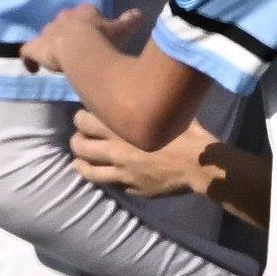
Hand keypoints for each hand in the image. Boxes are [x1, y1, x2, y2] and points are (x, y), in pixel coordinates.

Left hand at [21, 5, 145, 73]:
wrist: (77, 46)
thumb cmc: (100, 38)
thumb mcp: (118, 31)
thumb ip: (127, 22)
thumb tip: (139, 13)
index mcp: (84, 12)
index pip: (84, 14)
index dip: (86, 24)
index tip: (90, 35)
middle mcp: (63, 18)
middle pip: (63, 23)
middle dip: (66, 34)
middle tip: (73, 50)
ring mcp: (47, 32)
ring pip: (46, 36)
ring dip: (50, 46)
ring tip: (55, 60)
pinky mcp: (36, 48)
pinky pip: (28, 53)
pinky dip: (29, 61)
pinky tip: (32, 71)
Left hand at [71, 111, 216, 199]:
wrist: (200, 164)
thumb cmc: (187, 133)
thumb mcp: (164, 109)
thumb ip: (148, 104)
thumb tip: (145, 90)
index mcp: (122, 125)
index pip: (84, 120)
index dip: (81, 117)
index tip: (86, 115)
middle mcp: (115, 148)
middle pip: (79, 144)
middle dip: (77, 139)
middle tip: (80, 136)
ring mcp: (121, 170)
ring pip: (87, 169)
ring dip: (80, 162)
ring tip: (79, 159)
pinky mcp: (130, 186)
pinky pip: (105, 183)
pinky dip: (98, 177)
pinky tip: (98, 174)